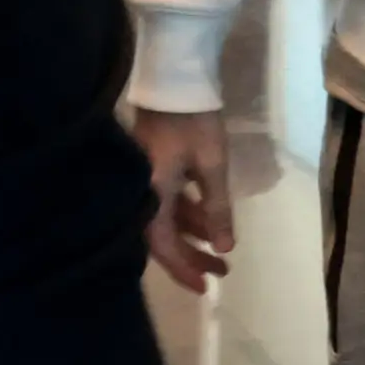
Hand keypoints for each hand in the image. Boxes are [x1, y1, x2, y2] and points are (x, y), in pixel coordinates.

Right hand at [137, 108, 234, 290]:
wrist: (176, 77)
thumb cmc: (194, 120)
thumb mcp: (212, 165)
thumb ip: (217, 208)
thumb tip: (224, 248)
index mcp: (150, 193)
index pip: (164, 245)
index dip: (184, 269)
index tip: (206, 287)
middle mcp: (141, 191)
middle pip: (163, 237)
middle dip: (192, 256)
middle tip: (221, 272)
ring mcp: (145, 179)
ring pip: (167, 219)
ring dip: (193, 234)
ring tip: (222, 250)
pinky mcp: (152, 168)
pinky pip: (167, 202)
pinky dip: (187, 213)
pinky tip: (209, 220)